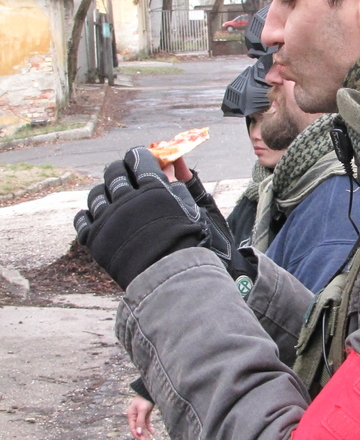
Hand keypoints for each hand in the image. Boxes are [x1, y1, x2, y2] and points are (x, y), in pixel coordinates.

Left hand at [74, 147, 210, 288]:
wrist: (172, 282)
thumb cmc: (192, 247)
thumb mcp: (197, 210)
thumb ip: (185, 185)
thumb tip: (174, 166)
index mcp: (153, 189)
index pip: (138, 157)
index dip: (140, 157)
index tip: (144, 163)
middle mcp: (127, 200)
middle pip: (113, 171)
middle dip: (121, 171)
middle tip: (127, 179)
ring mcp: (108, 220)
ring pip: (96, 194)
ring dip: (104, 193)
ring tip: (114, 202)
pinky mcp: (95, 240)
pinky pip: (82, 219)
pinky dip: (88, 216)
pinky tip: (98, 218)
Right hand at [127, 395, 154, 439]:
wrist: (149, 390)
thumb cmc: (145, 399)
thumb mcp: (142, 410)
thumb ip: (140, 421)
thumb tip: (139, 433)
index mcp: (131, 415)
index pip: (133, 429)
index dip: (138, 436)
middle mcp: (134, 416)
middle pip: (139, 430)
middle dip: (143, 438)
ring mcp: (140, 415)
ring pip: (143, 428)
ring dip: (147, 435)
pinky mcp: (145, 414)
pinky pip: (146, 423)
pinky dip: (149, 428)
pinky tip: (153, 432)